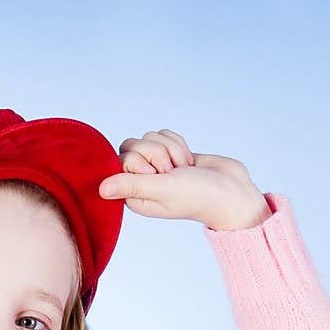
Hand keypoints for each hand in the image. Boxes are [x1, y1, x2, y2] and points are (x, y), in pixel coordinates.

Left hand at [99, 128, 271, 230]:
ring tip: (183, 170)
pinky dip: (179, 144)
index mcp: (133, 195)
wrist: (230, 191)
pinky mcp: (168, 154)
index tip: (160, 175)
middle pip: (132, 144)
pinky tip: (188, 162)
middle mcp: (140, 181)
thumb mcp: (162, 190)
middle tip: (173, 172)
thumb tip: (100, 190)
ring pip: (150, 137)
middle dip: (157, 152)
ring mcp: (154, 167)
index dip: (142, 161)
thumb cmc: (197, 196)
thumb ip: (131, 185)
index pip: (121, 159)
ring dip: (171, 150)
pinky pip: (163, 134)